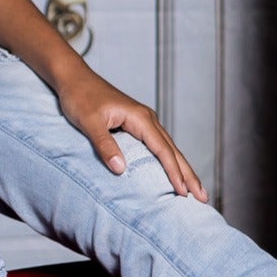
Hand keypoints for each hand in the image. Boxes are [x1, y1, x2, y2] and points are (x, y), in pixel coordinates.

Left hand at [55, 65, 206, 200]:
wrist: (74, 78)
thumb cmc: (80, 97)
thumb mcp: (89, 122)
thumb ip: (104, 145)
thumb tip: (121, 170)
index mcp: (141, 118)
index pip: (163, 150)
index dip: (174, 173)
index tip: (184, 193)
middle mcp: (147, 119)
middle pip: (173, 151)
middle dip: (189, 174)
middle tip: (203, 198)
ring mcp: (143, 121)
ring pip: (168, 148)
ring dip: (181, 168)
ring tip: (194, 189)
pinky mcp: (136, 124)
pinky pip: (158, 145)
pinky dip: (168, 160)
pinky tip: (171, 171)